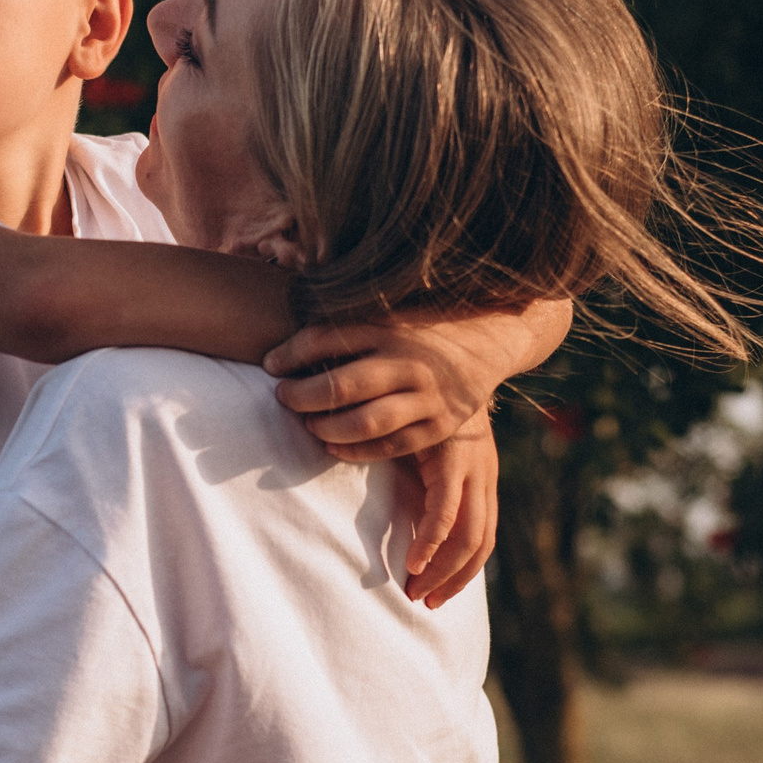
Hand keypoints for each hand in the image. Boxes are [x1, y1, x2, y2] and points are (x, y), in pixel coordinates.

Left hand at [264, 299, 573, 461]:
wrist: (492, 338)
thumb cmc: (425, 325)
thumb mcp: (391, 311)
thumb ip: (350, 320)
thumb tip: (290, 327)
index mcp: (390, 326)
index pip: (327, 339)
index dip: (291, 354)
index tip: (270, 364)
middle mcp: (409, 361)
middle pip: (341, 386)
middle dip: (301, 396)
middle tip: (283, 397)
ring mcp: (428, 396)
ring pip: (365, 422)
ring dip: (326, 427)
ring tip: (308, 424)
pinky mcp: (441, 425)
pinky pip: (392, 446)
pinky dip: (356, 451)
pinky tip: (332, 446)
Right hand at [396, 411, 496, 607]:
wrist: (442, 351)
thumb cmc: (423, 394)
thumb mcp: (423, 441)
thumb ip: (416, 470)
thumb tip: (396, 501)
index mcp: (480, 474)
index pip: (480, 534)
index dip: (460, 569)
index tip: (433, 592)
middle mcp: (484, 475)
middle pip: (480, 544)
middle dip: (454, 580)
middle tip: (424, 603)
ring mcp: (474, 469)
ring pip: (469, 537)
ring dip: (443, 570)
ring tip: (414, 589)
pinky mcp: (454, 460)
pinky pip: (447, 513)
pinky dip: (432, 542)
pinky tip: (414, 562)